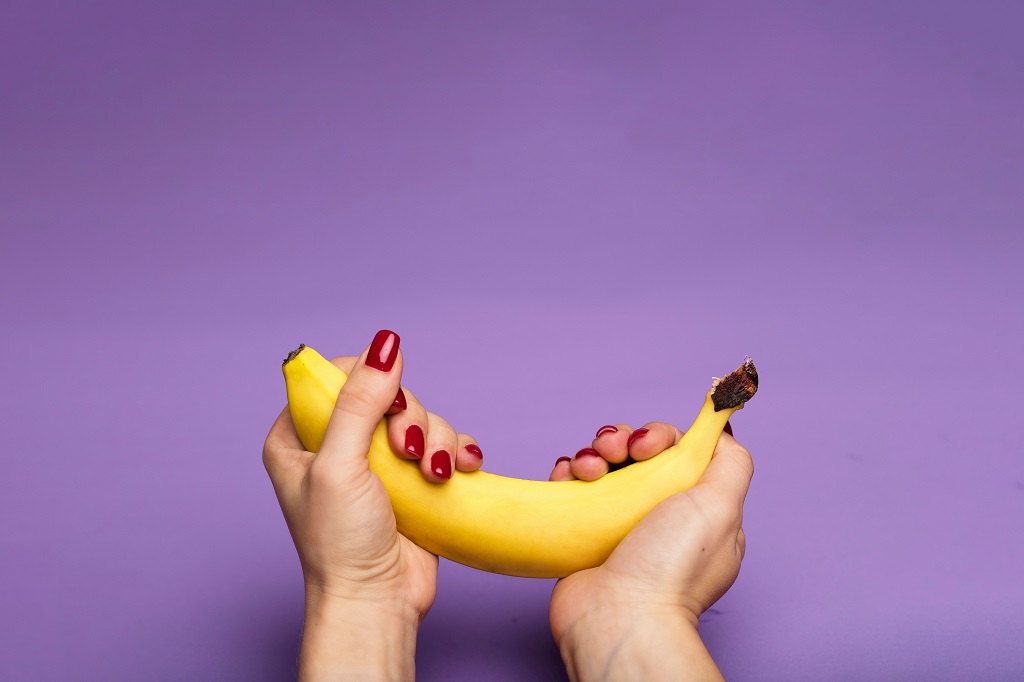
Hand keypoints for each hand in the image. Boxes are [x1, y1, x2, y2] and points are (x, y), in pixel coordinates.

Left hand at [262, 330, 481, 679]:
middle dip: (409, 418)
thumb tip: (385, 344)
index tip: (385, 409)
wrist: (377, 600)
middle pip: (387, 393)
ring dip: (437, 439)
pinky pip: (443, 444)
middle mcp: (337, 444)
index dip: (369, 382)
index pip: (337, 377)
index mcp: (298, 436)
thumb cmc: (340, 543)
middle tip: (408, 450)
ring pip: (421, 417)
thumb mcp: (340, 465)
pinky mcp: (413, 480)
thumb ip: (360, 402)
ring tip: (435, 473)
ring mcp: (378, 462)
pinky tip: (461, 467)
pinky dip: (455, 451)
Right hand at [548, 422, 752, 680]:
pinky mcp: (583, 534)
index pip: (678, 451)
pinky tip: (567, 476)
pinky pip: (572, 488)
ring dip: (592, 454)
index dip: (659, 437)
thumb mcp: (721, 508)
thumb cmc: (671, 568)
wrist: (618, 618)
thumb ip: (729, 461)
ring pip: (603, 466)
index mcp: (696, 510)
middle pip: (637, 454)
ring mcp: (618, 525)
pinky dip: (567, 473)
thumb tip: (724, 424)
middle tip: (613, 453)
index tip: (647, 447)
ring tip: (588, 470)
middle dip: (621, 441)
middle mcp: (658, 515)